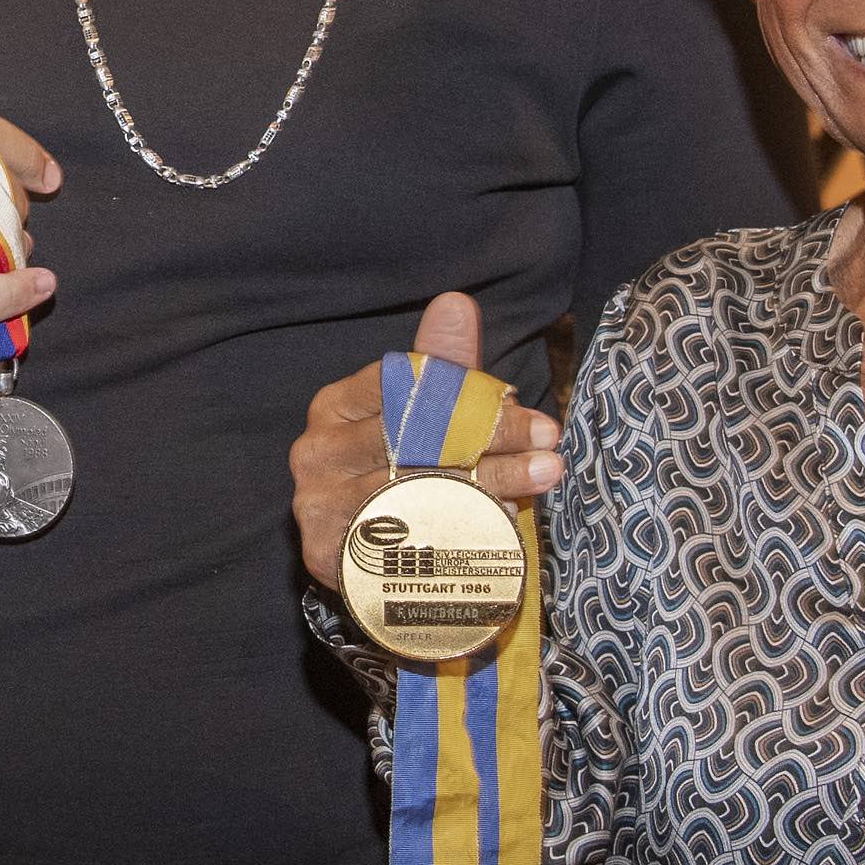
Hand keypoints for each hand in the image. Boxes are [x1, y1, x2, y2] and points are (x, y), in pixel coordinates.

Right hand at [289, 291, 562, 588]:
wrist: (372, 561)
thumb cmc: (405, 474)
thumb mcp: (424, 416)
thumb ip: (442, 364)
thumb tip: (456, 302)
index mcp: (334, 405)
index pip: (402, 387)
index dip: (469, 395)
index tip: (526, 406)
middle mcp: (316, 451)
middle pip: (411, 437)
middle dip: (489, 437)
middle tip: (548, 444)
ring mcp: (317, 505)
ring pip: (415, 487)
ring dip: (490, 481)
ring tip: (541, 476)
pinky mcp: (330, 554)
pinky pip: (407, 539)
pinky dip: (460, 530)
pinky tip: (501, 525)